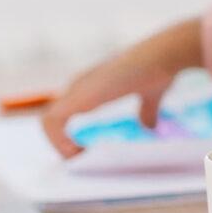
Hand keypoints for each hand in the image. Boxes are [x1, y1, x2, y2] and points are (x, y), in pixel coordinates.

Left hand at [40, 18, 204, 156]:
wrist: (162, 56)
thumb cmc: (158, 69)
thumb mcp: (151, 95)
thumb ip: (147, 110)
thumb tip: (150, 127)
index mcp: (92, 84)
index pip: (66, 110)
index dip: (70, 132)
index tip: (88, 148)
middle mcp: (80, 84)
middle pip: (54, 118)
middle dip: (63, 142)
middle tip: (82, 156)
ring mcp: (77, 89)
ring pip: (49, 121)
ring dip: (60, 144)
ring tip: (80, 156)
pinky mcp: (78, 97)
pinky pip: (52, 122)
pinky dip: (59, 140)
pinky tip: (79, 150)